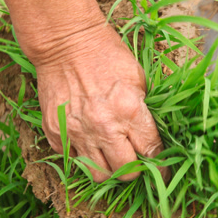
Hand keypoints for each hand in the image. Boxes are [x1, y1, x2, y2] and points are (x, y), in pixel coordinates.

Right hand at [30, 23, 162, 182]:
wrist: (64, 42)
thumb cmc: (105, 54)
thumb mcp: (137, 77)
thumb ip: (144, 111)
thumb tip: (153, 137)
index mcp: (129, 111)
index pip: (152, 151)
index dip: (160, 164)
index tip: (162, 168)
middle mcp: (103, 127)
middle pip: (125, 172)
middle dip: (134, 169)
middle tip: (134, 160)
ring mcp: (77, 133)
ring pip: (98, 174)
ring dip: (108, 169)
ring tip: (111, 156)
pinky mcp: (56, 133)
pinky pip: (73, 159)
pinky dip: (83, 156)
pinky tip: (89, 142)